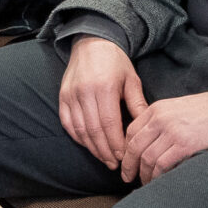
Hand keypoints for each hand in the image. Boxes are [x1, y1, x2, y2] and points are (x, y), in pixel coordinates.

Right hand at [57, 34, 146, 169]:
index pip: (109, 124)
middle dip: (105, 151)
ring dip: (92, 147)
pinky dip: (77, 137)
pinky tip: (88, 145)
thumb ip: (137, 104)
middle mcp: (84, 92)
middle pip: (94, 130)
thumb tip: (145, 128)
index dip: (116, 143)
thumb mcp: (132, 79)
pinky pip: (67, 122)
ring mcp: (70, 94)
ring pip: (79, 129)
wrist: (92, 43)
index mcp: (104, 87)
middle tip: (115, 164)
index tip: (125, 156)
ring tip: (104, 158)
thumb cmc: (115, 62)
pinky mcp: (62, 96)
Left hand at [118, 90, 207, 184]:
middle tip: (128, 178)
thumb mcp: (179, 108)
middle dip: (128, 166)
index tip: (125, 162)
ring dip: (144, 175)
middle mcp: (160, 119)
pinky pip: (163, 165)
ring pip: (146, 158)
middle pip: (134, 147)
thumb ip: (162, 121)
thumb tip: (150, 143)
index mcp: (157, 109)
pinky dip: (158, 177)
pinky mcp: (186, 144)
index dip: (125, 150)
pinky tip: (159, 182)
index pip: (131, 131)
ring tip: (145, 184)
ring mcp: (172, 131)